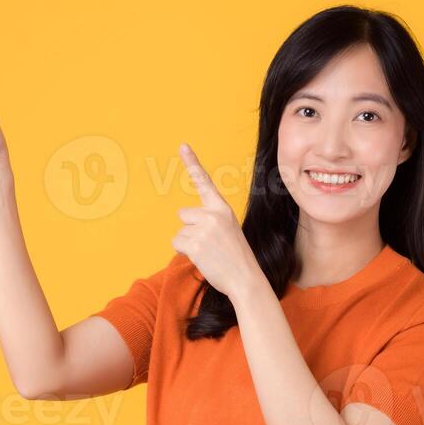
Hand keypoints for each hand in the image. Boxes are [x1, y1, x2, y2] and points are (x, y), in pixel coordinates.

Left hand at [172, 143, 262, 298]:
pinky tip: (202, 258)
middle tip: (209, 244)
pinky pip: (177, 243)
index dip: (192, 163)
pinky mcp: (195, 243)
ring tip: (208, 253)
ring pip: (179, 231)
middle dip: (190, 228)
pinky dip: (185, 252)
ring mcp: (204, 227)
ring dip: (188, 243)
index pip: (205, 182)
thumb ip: (210, 220)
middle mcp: (213, 214)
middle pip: (184, 214)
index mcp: (223, 208)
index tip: (183, 145)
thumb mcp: (228, 230)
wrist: (246, 279)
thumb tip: (186, 216)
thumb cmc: (236, 258)